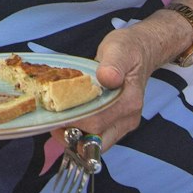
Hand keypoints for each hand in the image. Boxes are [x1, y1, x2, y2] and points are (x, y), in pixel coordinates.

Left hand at [54, 25, 152, 144]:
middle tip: (52, 121)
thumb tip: (107, 78)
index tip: (56, 114)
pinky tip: (68, 120)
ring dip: (74, 138)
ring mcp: (124, 123)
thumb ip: (113, 64)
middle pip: (96, 140)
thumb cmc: (128, 49)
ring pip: (96, 143)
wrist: (140, 51)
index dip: (74, 122)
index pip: (97, 123)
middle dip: (71, 134)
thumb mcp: (118, 50)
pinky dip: (81, 133)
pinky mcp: (117, 123)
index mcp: (129, 102)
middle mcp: (128, 117)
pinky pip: (97, 137)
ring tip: (57, 122)